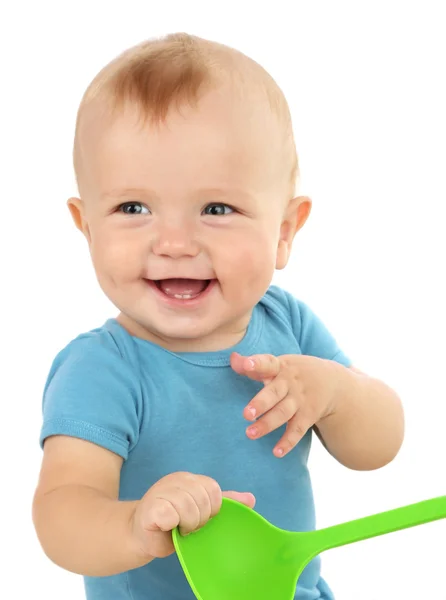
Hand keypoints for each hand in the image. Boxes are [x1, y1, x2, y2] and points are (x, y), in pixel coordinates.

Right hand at [130, 472, 254, 558]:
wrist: (140, 535)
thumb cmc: (172, 525)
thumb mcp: (201, 511)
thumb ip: (224, 503)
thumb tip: (251, 499)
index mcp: (190, 479)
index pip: (214, 490)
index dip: (212, 509)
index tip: (201, 519)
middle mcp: (176, 479)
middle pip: (204, 498)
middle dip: (200, 519)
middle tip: (188, 526)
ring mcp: (162, 490)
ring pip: (189, 507)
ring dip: (187, 525)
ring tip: (178, 528)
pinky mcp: (151, 506)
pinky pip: (172, 515)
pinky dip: (173, 525)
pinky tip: (166, 527)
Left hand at [230, 352, 341, 457]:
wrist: (333, 382)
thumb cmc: (294, 372)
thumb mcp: (278, 363)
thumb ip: (254, 365)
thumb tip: (232, 358)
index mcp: (281, 367)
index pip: (268, 363)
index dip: (257, 363)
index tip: (246, 364)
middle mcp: (290, 383)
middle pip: (274, 393)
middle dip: (261, 403)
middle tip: (246, 414)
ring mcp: (300, 400)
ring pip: (283, 413)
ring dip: (267, 424)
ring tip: (250, 434)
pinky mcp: (307, 416)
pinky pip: (297, 430)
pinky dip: (288, 442)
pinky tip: (276, 452)